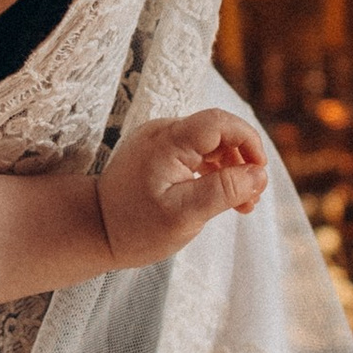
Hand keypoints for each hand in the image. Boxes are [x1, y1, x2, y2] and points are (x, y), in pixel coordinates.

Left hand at [100, 111, 267, 268]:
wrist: (93, 231)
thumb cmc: (135, 227)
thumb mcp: (185, 215)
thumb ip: (225, 191)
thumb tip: (260, 174)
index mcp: (168, 141)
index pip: (221, 122)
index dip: (248, 141)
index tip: (259, 173)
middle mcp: (163, 132)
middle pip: (219, 131)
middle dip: (242, 162)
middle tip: (252, 199)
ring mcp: (160, 141)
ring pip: (210, 144)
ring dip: (231, 170)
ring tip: (241, 204)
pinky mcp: (159, 153)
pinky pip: (196, 154)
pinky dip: (213, 172)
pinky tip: (221, 197)